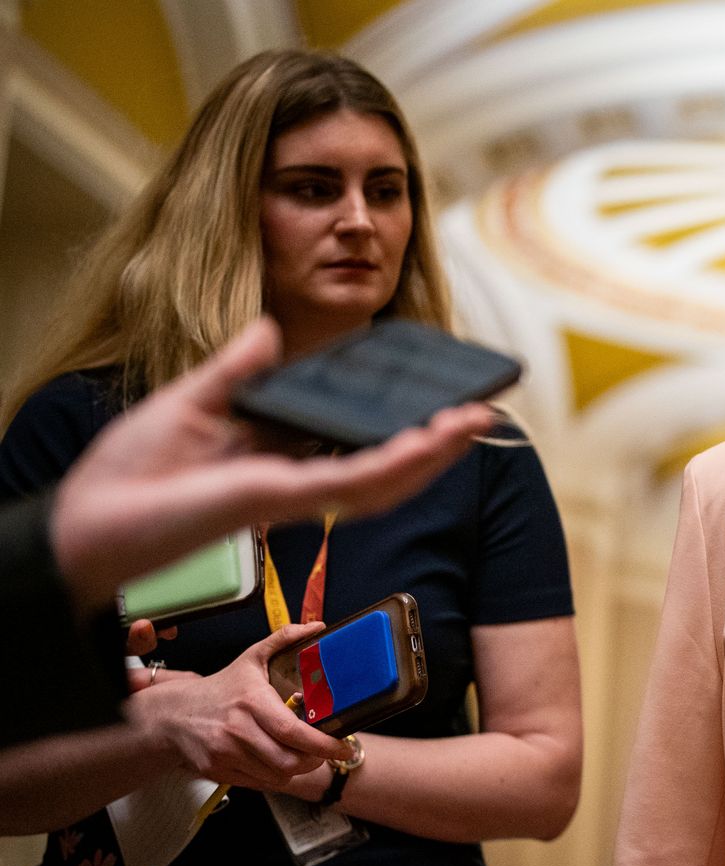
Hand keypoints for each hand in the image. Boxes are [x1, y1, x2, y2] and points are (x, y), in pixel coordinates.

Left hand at [49, 318, 497, 609]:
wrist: (89, 519)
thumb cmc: (128, 474)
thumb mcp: (191, 401)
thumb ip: (238, 370)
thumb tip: (272, 330)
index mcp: (276, 457)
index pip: (349, 437)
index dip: (396, 418)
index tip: (431, 390)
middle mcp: (294, 479)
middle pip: (382, 460)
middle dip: (435, 440)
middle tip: (479, 412)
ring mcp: (295, 493)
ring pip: (385, 476)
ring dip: (436, 452)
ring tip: (477, 422)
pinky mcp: (286, 500)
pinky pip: (357, 480)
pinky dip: (401, 461)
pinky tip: (433, 441)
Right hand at [125, 621, 352, 787]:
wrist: (171, 715)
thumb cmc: (221, 688)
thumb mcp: (251, 659)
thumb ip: (284, 638)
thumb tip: (317, 626)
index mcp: (251, 702)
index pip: (293, 731)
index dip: (323, 744)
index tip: (343, 746)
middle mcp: (237, 731)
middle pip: (289, 761)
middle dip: (315, 760)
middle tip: (323, 752)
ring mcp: (226, 754)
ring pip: (277, 776)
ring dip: (296, 770)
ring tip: (300, 755)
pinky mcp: (218, 772)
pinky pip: (260, 783)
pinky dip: (275, 777)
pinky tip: (276, 761)